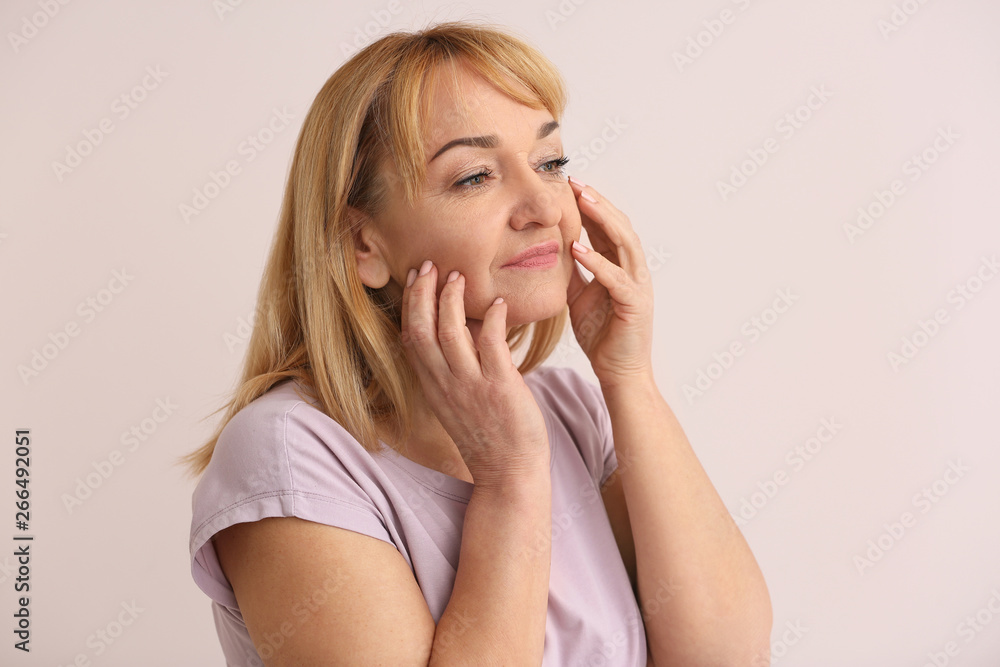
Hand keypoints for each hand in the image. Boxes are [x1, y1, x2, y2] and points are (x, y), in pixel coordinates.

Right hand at [400, 260, 549, 487]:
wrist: (510, 474)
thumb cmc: (489, 436)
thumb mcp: (456, 403)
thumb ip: (450, 370)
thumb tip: (454, 333)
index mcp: (433, 387)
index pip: (410, 338)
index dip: (410, 304)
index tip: (415, 278)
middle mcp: (446, 385)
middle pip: (421, 331)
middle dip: (422, 294)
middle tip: (429, 265)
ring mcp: (471, 387)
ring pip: (450, 334)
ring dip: (451, 300)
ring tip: (459, 277)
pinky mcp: (500, 388)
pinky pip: (491, 345)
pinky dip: (492, 319)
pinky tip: (499, 304)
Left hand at [566, 177, 655, 388]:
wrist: (619, 372)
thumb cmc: (602, 336)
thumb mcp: (580, 297)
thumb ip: (572, 273)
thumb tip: (552, 251)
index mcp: (621, 267)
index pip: (608, 227)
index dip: (591, 205)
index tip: (569, 185)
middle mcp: (634, 271)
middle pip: (619, 226)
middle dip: (598, 202)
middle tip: (575, 182)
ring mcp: (638, 286)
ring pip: (624, 243)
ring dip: (602, 220)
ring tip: (582, 201)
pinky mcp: (635, 304)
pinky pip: (615, 278)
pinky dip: (597, 261)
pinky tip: (578, 248)